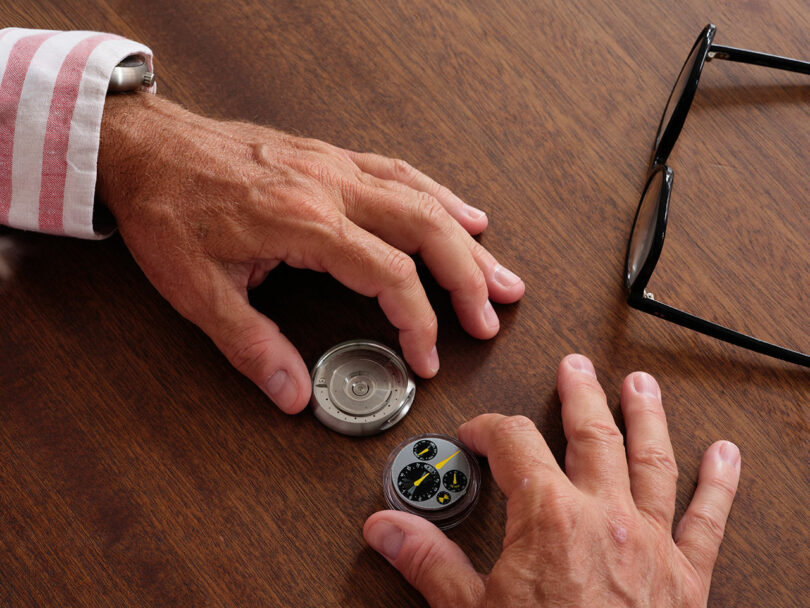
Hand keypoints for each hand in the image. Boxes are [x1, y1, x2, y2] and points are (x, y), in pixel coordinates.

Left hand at [97, 93, 523, 411]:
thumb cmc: (168, 211)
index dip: (419, 322)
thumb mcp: (198, 290)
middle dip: (468, 277)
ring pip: (422, 197)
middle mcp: (331, 187)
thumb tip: (292, 394)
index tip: (428, 357)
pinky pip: (400, 172)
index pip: (389, 275)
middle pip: (426, 228)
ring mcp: (335, 167)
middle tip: (493, 314)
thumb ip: (252, 346)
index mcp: (305, 221)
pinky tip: (460, 212)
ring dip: (465, 238)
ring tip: (500, 272)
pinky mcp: (330, 158)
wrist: (147, 149)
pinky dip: (438, 195)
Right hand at [364, 354, 740, 606]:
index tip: (477, 433)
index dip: (488, 429)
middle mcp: (603, 516)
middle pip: (590, 433)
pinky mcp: (686, 577)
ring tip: (641, 385)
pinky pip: (706, 520)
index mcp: (548, 516)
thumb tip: (387, 528)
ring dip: (646, 416)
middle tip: (573, 367)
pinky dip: (719, 484)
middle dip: (578, 394)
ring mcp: (649, 542)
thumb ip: (428, 561)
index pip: (512, 444)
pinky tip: (725, 456)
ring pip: (651, 460)